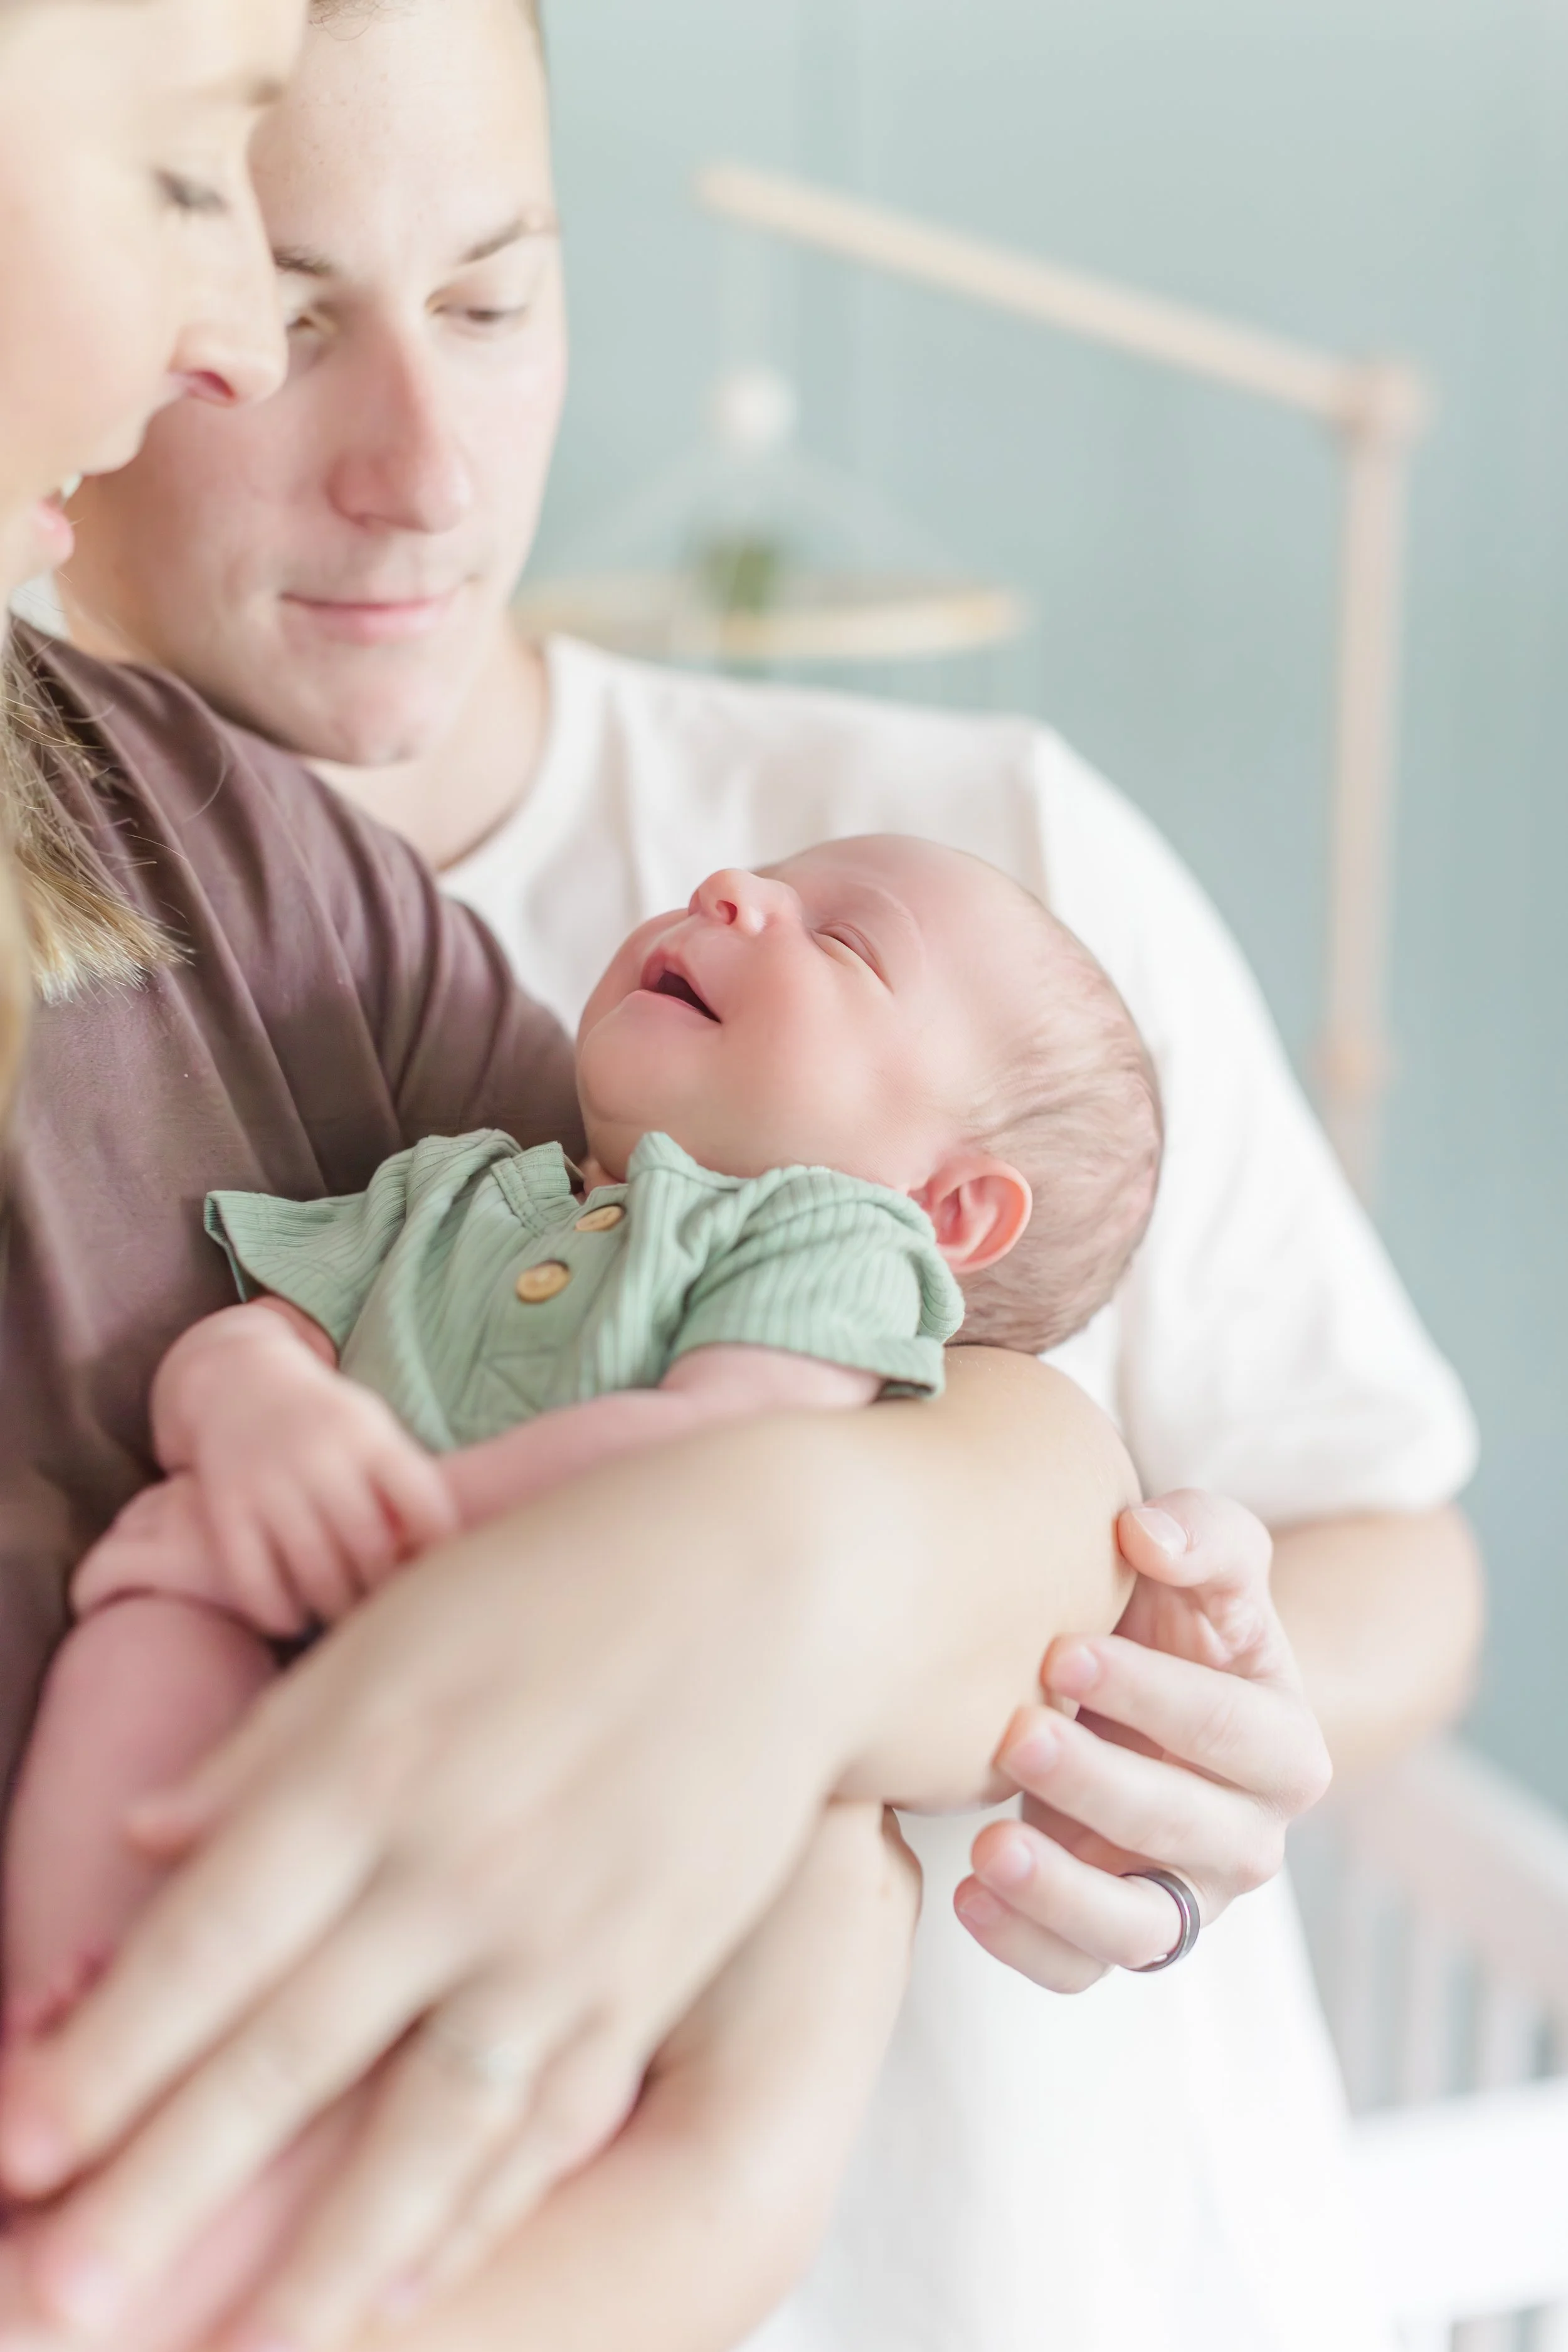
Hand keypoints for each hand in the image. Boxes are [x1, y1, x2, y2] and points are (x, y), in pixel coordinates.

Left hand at [0, 1461, 853, 2351]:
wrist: (787, 1583)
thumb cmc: (574, 1576)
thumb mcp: (402, 1620)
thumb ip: (273, 1743)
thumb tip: (149, 1840)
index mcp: (372, 1763)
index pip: (207, 1939)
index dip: (106, 2052)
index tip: (17, 2143)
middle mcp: (455, 1866)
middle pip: (285, 2055)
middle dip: (160, 2187)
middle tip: (57, 2298)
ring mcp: (560, 1935)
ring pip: (422, 2129)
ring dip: (321, 2258)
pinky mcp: (645, 1974)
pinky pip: (547, 2122)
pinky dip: (476, 2213)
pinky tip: (410, 2286)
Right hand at [156, 1305, 458, 1633]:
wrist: (238, 1383)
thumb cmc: (326, 1421)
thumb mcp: (374, 1431)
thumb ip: (404, 1484)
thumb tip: (431, 1561)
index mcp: (370, 1437)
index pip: (425, 1505)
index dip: (440, 1550)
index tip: (439, 1577)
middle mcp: (320, 1457)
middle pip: (370, 1549)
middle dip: (384, 1590)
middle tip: (386, 1609)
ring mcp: (269, 1483)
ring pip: (315, 1573)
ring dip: (336, 1608)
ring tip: (346, 1615)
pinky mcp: (225, 1508)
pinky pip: (253, 1579)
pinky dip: (278, 1611)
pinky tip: (293, 1616)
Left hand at [954, 1490, 1331, 1989]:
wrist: (1134, 1685)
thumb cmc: (1171, 1614)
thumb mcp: (1206, 1563)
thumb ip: (1199, 1532)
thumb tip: (1146, 1532)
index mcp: (1286, 1744)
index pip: (1232, 1728)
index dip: (1154, 1694)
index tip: (1064, 1653)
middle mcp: (1250, 1836)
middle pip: (1185, 1828)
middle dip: (1098, 1783)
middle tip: (1015, 1733)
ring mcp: (1186, 1897)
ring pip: (1140, 1928)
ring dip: (1064, 1893)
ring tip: (989, 1847)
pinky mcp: (1121, 1933)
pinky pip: (1079, 1968)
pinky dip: (1026, 1945)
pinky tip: (966, 1894)